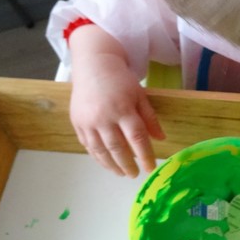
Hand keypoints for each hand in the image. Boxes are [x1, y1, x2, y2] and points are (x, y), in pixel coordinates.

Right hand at [69, 25, 164, 176]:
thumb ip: (149, 118)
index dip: (145, 155)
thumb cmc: (120, 79)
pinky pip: (88, 145)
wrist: (93, 65)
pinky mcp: (77, 123)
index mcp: (123, 108)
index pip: (136, 137)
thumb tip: (161, 139)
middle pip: (118, 148)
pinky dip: (97, 157)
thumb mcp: (140, 95)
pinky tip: (106, 163)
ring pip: (100, 150)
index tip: (151, 168)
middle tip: (135, 174)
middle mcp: (104, 117)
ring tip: (121, 173)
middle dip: (127, 164)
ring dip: (111, 165)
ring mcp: (88, 121)